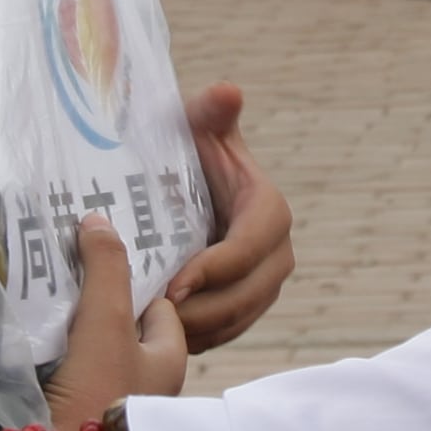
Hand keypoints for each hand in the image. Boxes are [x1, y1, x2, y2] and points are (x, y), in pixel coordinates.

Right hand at [42, 218, 186, 420]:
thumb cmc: (99, 398)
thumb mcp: (107, 325)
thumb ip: (106, 271)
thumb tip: (99, 219)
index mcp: (169, 361)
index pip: (158, 304)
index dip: (134, 275)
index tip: (103, 247)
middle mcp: (144, 383)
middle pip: (121, 324)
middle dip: (95, 296)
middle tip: (65, 260)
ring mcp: (109, 400)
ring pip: (92, 345)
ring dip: (70, 322)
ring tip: (42, 286)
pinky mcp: (74, 414)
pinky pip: (67, 368)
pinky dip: (52, 349)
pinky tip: (27, 330)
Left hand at [164, 85, 291, 353]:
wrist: (190, 184)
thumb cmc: (190, 150)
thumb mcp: (195, 128)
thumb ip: (209, 112)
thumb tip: (227, 91)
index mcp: (269, 212)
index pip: (246, 250)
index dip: (212, 271)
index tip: (172, 284)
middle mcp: (277, 253)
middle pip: (245, 295)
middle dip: (201, 310)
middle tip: (154, 316)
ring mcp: (265, 284)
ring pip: (236, 320)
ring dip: (197, 330)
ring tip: (152, 330)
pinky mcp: (247, 306)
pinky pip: (227, 332)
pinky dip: (198, 339)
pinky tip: (161, 337)